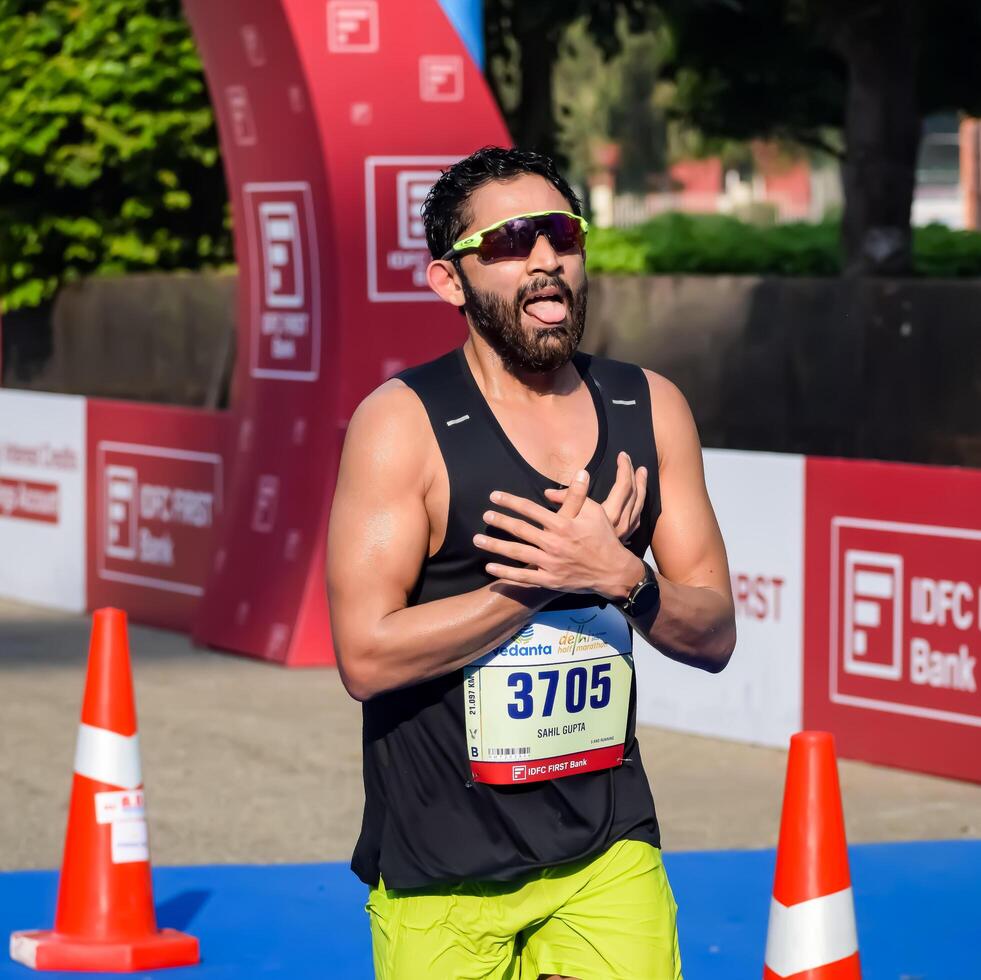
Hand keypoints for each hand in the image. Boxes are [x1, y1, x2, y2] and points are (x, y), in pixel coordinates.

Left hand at [474, 470, 643, 598]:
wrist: (613, 571)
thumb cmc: (604, 538)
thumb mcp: (594, 512)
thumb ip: (573, 497)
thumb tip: (551, 488)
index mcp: (563, 524)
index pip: (530, 509)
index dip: (511, 501)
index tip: (495, 496)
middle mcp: (554, 543)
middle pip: (520, 529)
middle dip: (500, 521)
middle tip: (485, 514)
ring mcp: (550, 563)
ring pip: (516, 552)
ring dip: (495, 545)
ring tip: (478, 538)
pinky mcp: (550, 580)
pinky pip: (523, 577)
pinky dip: (505, 573)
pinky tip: (490, 567)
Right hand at [544, 451, 646, 542]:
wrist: (571, 578)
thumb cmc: (564, 550)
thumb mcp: (563, 521)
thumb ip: (571, 497)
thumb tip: (580, 474)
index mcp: (609, 516)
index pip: (624, 486)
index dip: (625, 469)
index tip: (623, 455)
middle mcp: (620, 525)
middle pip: (636, 496)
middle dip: (637, 477)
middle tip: (636, 463)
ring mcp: (622, 535)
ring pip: (638, 509)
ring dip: (641, 491)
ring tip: (641, 477)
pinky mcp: (619, 543)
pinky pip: (634, 523)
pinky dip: (636, 511)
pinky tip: (635, 508)